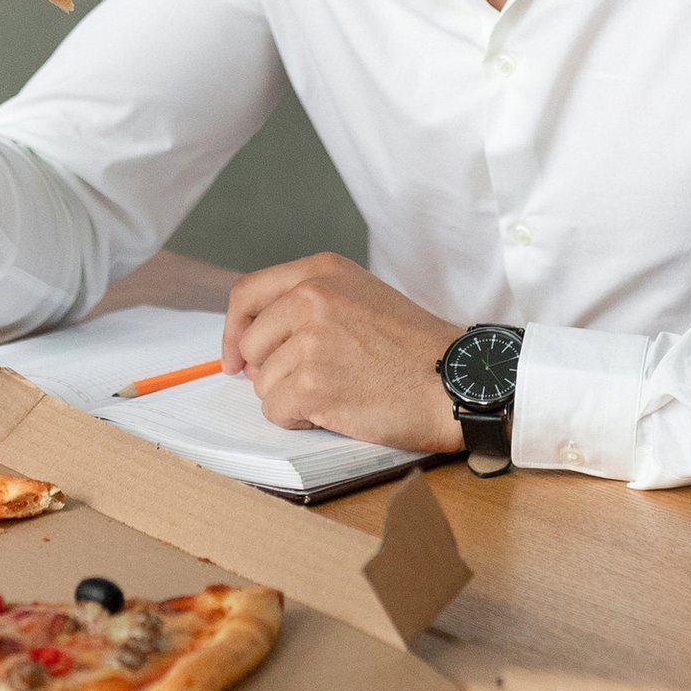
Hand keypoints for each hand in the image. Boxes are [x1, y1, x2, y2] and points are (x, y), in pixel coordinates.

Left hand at [223, 254, 460, 454]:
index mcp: (321, 271)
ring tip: (341, 390)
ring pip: (262, 383)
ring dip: (292, 397)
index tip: (235, 359)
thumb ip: (305, 308)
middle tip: (314, 381)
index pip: (247, 295)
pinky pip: (276, 411)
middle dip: (271, 372)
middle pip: (250, 344)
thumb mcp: (360, 299)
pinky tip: (339, 409)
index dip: (233, 331)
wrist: (456, 379)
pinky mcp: (313, 383)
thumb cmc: (414, 348)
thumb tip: (248, 353)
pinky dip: (300, 420)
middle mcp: (311, 297)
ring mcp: (310, 340)